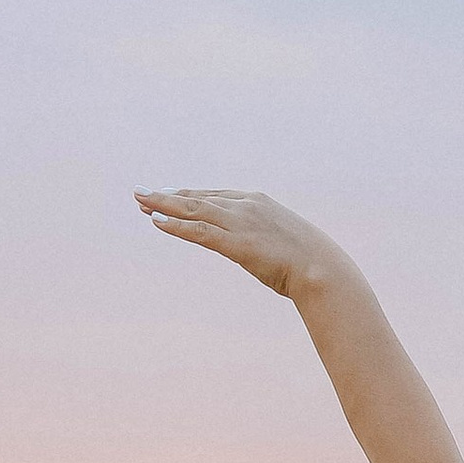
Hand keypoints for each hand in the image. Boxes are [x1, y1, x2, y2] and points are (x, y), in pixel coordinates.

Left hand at [134, 188, 354, 301]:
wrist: (323, 269)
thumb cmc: (311, 262)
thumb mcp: (286, 242)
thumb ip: (266, 238)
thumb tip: (261, 249)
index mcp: (257, 202)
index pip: (215, 196)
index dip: (188, 195)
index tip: (168, 196)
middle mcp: (245, 206)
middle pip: (198, 197)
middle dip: (167, 196)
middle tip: (141, 193)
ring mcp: (240, 222)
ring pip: (193, 209)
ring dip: (163, 205)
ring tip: (140, 202)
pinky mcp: (236, 243)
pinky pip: (198, 232)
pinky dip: (175, 226)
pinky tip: (156, 222)